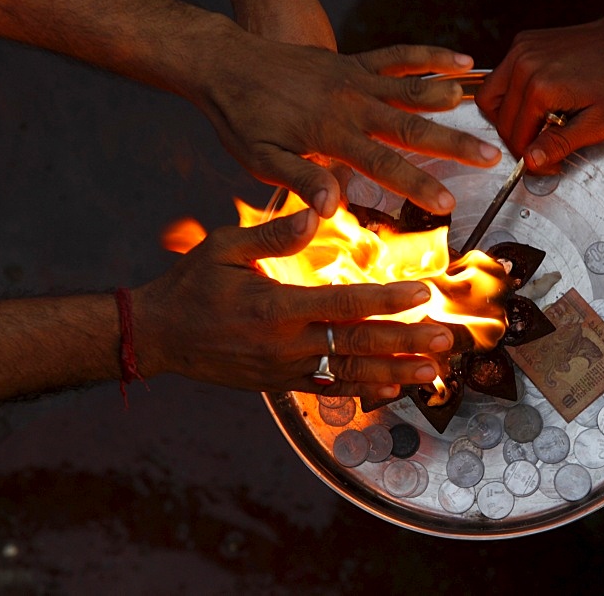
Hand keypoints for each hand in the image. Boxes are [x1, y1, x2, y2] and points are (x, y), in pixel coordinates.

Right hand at [135, 208, 454, 397]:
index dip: (386, 300)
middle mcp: (286, 344)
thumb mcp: (224, 247)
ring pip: (350, 374)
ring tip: (433, 372)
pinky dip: (364, 391)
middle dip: (405, 341)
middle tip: (443, 338)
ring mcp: (285, 370)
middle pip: (357, 345)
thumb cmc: (193, 286)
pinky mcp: (282, 385)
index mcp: (276, 307)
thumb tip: (315, 212)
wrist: (160, 336)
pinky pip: (330, 391)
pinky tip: (393, 389)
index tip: (422, 294)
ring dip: (395, 373)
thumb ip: (273, 234)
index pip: (343, 304)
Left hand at [192, 27, 501, 217]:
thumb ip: (300, 178)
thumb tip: (332, 207)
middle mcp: (350, 103)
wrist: (225, 63)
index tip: (448, 202)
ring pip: (413, 88)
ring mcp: (354, 78)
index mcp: (331, 133)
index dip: (418, 185)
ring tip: (484, 110)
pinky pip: (397, 55)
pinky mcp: (351, 62)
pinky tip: (458, 60)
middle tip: (491, 157)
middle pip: (412, 126)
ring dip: (450, 99)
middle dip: (454, 144)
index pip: (384, 164)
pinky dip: (429, 56)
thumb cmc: (240, 116)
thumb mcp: (260, 158)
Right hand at [476, 0, 603, 171]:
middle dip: (517, 141)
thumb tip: (530, 161)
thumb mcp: (598, 123)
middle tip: (540, 150)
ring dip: (505, 118)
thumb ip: (560, 144)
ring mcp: (520, 51)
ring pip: (490, 97)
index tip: (548, 165)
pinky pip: (500, 77)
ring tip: (531, 127)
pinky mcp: (522, 43)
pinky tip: (534, 103)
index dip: (530, 159)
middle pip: (499, 120)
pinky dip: (510, 95)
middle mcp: (523, 67)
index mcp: (540, 89)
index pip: (516, 137)